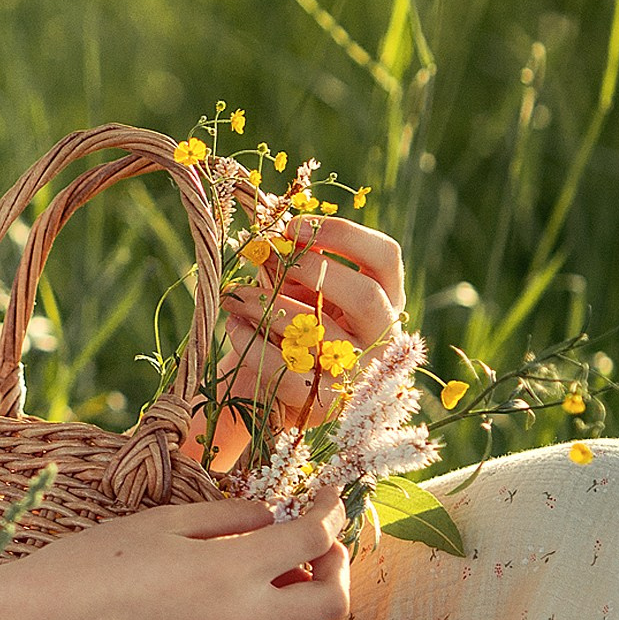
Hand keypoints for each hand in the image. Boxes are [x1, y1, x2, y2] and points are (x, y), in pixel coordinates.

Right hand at [10, 495, 348, 619]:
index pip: (312, 540)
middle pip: (332, 599)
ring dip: (314, 605)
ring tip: (285, 577)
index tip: (330, 498)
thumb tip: (273, 517)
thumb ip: (228, 518)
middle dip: (338, 565)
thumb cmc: (95, 563)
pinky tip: (257, 610)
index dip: (331, 512)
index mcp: (229, 572)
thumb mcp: (163, 523)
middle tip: (318, 543)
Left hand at [221, 216, 405, 427]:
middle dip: (311, 271)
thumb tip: (268, 216)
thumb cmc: (290, 321)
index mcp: (385, 298)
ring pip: (320, 334)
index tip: (293, 227)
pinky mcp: (325, 404)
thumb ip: (292, 256)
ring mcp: (358, 373)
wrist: (271, 386)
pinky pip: (288, 370)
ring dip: (267, 305)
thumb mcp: (297, 286)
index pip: (385, 257)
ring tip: (233, 294)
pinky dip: (253, 344)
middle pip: (364, 296)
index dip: (341, 234)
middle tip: (270, 258)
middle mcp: (382, 336)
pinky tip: (234, 326)